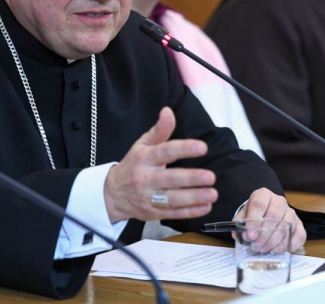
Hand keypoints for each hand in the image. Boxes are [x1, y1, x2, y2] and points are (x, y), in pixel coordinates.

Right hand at [103, 107, 217, 221]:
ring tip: (213, 193)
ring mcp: (148, 198)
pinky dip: (190, 212)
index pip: (165, 152)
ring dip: (194, 197)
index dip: (184, 149)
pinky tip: (206, 207)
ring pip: (172, 199)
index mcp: (144, 158)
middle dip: (191, 178)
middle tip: (211, 177)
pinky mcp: (152, 213)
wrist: (111, 194)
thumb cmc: (133, 165)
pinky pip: (173, 213)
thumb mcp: (142, 145)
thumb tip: (168, 111)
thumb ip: (159, 130)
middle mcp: (145, 178)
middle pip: (170, 178)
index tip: (202, 147)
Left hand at [233, 188, 306, 251]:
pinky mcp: (299, 224)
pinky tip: (278, 250)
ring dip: (274, 241)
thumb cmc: (254, 215)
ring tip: (264, 249)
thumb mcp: (243, 216)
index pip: (259, 204)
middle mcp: (279, 201)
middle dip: (264, 234)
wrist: (265, 213)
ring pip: (286, 225)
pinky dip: (289, 244)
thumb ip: (240, 224)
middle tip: (256, 246)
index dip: (254, 220)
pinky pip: (299, 235)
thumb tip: (240, 234)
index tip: (250, 235)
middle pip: (274, 216)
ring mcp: (291, 212)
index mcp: (263, 195)